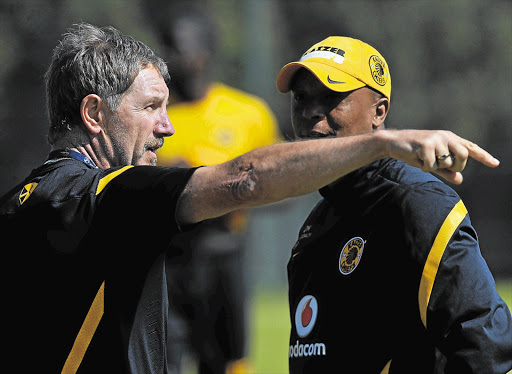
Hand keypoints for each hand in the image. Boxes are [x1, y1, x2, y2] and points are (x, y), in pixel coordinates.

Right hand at [381, 129, 499, 183]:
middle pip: (463, 156)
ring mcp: (436, 139)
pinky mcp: (426, 145)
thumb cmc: (413, 152)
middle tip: (441, 167)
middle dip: (454, 166)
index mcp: (449, 138)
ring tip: (422, 160)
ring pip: (446, 163)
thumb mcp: (432, 162)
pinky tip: (416, 159)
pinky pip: (432, 165)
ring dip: (434, 167)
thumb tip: (460, 179)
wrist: (393, 143)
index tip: (496, 164)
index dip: (484, 156)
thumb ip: (446, 170)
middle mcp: (445, 136)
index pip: (470, 147)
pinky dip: (424, 167)